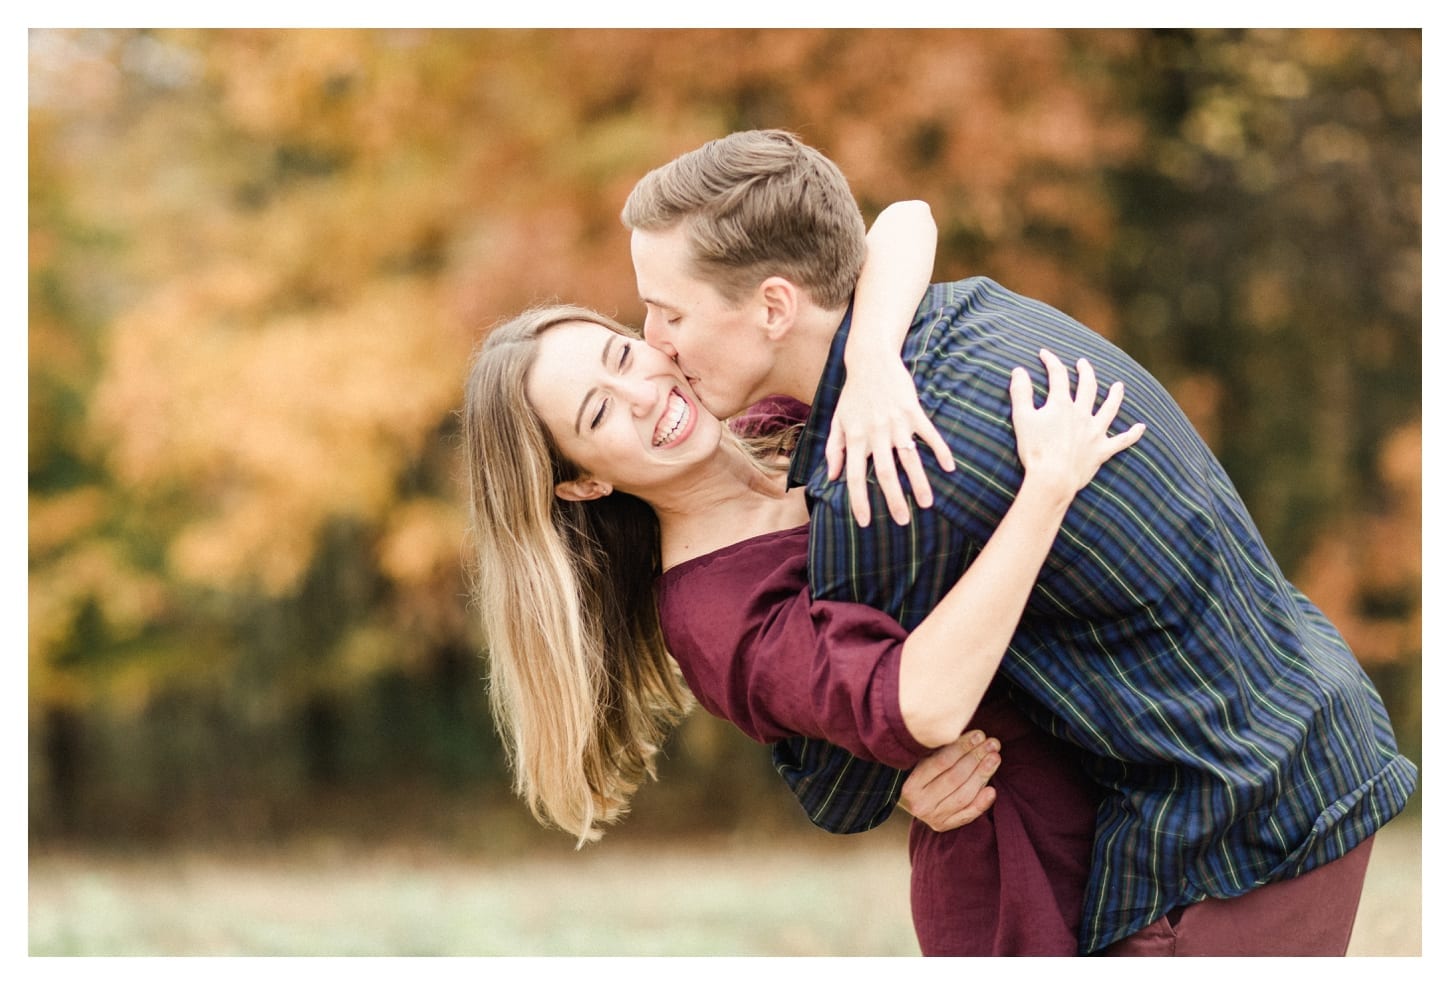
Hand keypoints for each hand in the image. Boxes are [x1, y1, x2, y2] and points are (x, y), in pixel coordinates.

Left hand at [825, 358, 955, 526]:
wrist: (870, 360)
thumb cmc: (853, 394)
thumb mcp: (837, 421)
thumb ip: (833, 450)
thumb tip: (832, 477)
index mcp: (854, 438)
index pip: (854, 476)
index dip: (859, 501)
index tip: (866, 522)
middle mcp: (875, 433)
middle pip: (884, 474)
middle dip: (894, 500)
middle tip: (902, 521)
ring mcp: (896, 423)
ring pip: (909, 459)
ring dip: (919, 483)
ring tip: (928, 503)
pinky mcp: (913, 412)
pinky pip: (929, 435)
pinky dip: (940, 451)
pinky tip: (950, 468)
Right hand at [898, 730, 1000, 831]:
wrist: (901, 799)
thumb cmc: (914, 771)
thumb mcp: (918, 759)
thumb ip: (939, 749)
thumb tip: (973, 736)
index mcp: (909, 784)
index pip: (941, 762)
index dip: (963, 747)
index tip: (979, 735)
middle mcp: (919, 803)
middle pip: (955, 778)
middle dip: (976, 758)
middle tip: (992, 744)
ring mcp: (931, 817)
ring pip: (963, 795)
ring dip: (982, 774)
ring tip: (994, 758)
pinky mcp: (942, 825)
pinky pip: (966, 815)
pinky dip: (981, 803)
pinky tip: (992, 789)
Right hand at [1009, 349, 1145, 496]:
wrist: (1052, 478)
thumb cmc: (1034, 449)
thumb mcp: (1021, 418)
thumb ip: (1020, 392)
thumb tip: (1018, 370)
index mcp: (1062, 405)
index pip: (1058, 376)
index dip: (1051, 361)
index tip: (1044, 354)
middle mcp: (1082, 414)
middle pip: (1088, 387)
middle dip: (1085, 372)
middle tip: (1083, 363)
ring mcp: (1094, 432)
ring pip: (1109, 409)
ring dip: (1115, 396)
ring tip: (1119, 386)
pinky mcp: (1101, 451)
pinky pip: (1121, 441)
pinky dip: (1132, 434)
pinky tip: (1141, 428)